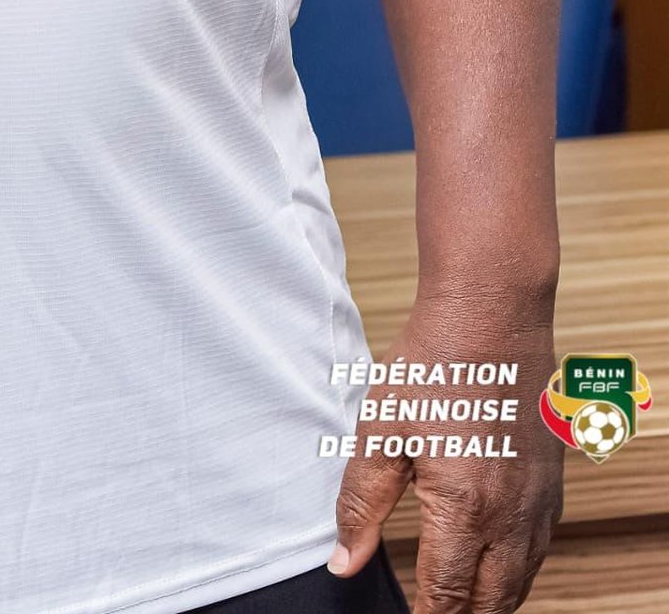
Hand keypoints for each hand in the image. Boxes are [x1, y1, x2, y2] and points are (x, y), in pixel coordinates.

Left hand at [331, 295, 562, 611]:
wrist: (494, 311)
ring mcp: (538, 503)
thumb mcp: (381, 430)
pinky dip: (515, 572)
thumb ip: (360, 503)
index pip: (446, 596)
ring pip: (520, 584)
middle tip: (427, 612)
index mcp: (464, 508)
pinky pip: (538, 552)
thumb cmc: (435, 361)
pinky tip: (491, 563)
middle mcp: (511, 516)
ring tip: (454, 601)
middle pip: (490, 604)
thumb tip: (344, 561)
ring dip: (489, 601)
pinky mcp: (551, 485)